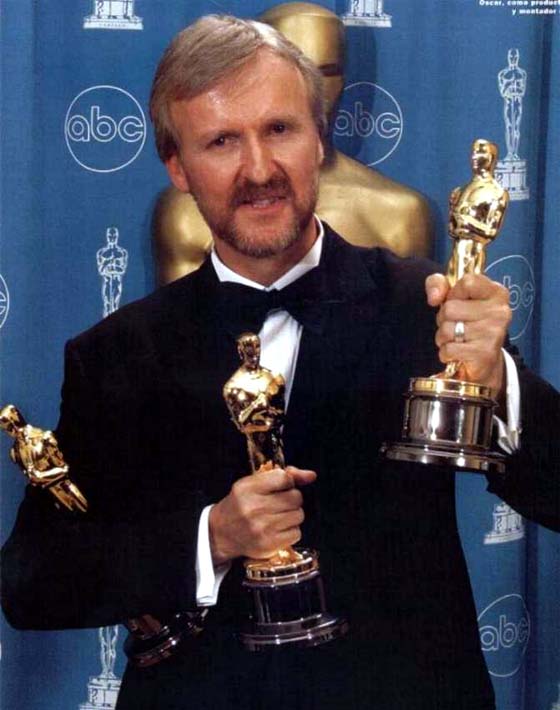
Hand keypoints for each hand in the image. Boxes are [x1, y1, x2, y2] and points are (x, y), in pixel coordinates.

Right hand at [208, 466, 316, 564]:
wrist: (221, 533)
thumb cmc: (241, 504)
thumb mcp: (253, 484)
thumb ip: (282, 476)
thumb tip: (311, 475)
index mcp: (247, 488)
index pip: (285, 478)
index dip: (287, 482)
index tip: (280, 487)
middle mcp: (253, 508)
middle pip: (295, 497)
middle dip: (291, 499)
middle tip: (278, 504)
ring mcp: (261, 528)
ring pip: (298, 515)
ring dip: (292, 515)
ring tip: (277, 517)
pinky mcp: (268, 545)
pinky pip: (296, 533)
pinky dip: (291, 531)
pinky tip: (277, 530)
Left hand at [425, 273, 511, 394]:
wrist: (483, 361)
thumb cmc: (467, 323)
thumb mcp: (453, 296)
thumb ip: (438, 284)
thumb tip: (434, 297)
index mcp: (496, 293)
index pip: (467, 281)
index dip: (453, 293)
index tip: (458, 302)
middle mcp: (500, 312)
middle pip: (450, 308)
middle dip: (444, 319)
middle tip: (457, 325)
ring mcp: (493, 333)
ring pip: (447, 329)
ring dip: (444, 337)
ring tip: (458, 339)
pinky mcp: (484, 354)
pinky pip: (448, 349)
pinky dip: (446, 353)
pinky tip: (459, 353)